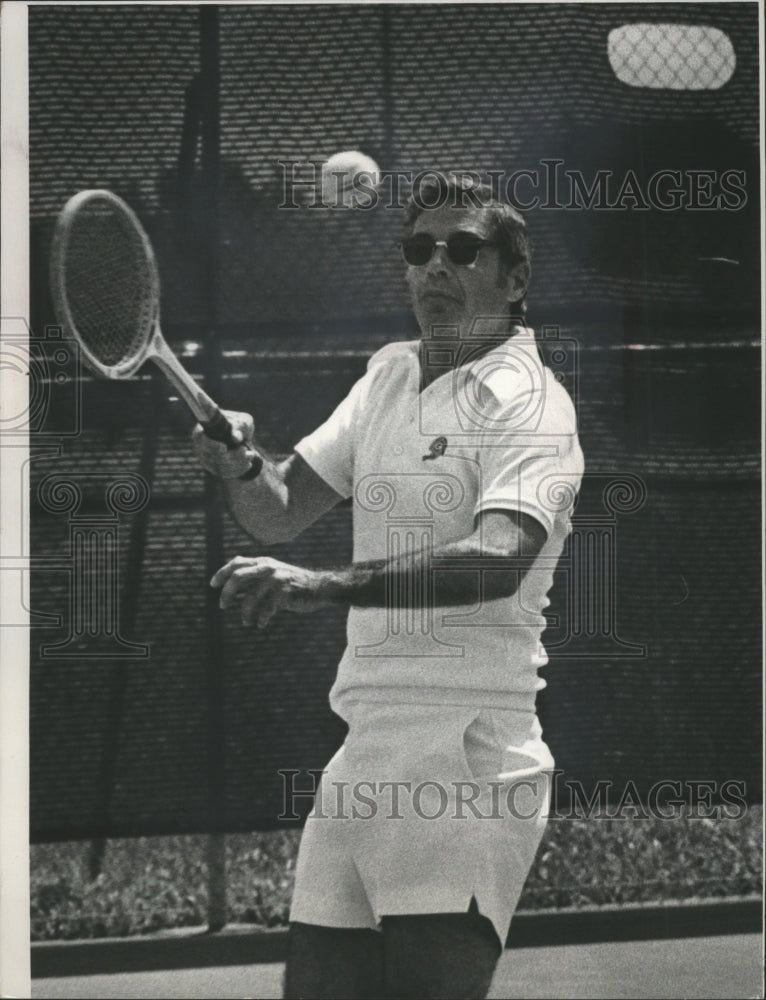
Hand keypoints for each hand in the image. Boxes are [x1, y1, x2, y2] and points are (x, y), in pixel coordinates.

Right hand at [192, 410, 257, 479]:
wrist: (241, 438)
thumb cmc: (238, 425)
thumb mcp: (241, 421)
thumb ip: (238, 427)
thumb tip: (236, 438)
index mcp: (201, 431)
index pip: (201, 439)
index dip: (212, 445)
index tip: (224, 447)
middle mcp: (200, 447)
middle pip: (213, 455)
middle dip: (231, 454)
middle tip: (244, 449)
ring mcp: (206, 460)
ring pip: (220, 466)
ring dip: (237, 462)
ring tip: (251, 455)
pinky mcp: (215, 470)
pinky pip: (225, 473)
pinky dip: (238, 469)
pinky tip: (248, 464)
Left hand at [210, 555, 330, 627]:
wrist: (320, 587)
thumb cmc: (293, 584)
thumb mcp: (273, 576)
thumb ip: (254, 580)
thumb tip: (230, 590)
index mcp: (263, 562)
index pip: (236, 562)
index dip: (222, 573)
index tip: (213, 585)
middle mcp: (268, 568)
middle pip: (238, 577)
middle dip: (226, 593)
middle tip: (223, 606)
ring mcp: (276, 579)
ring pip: (250, 598)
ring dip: (244, 612)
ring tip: (246, 621)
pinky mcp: (284, 593)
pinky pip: (265, 609)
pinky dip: (260, 619)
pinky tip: (260, 624)